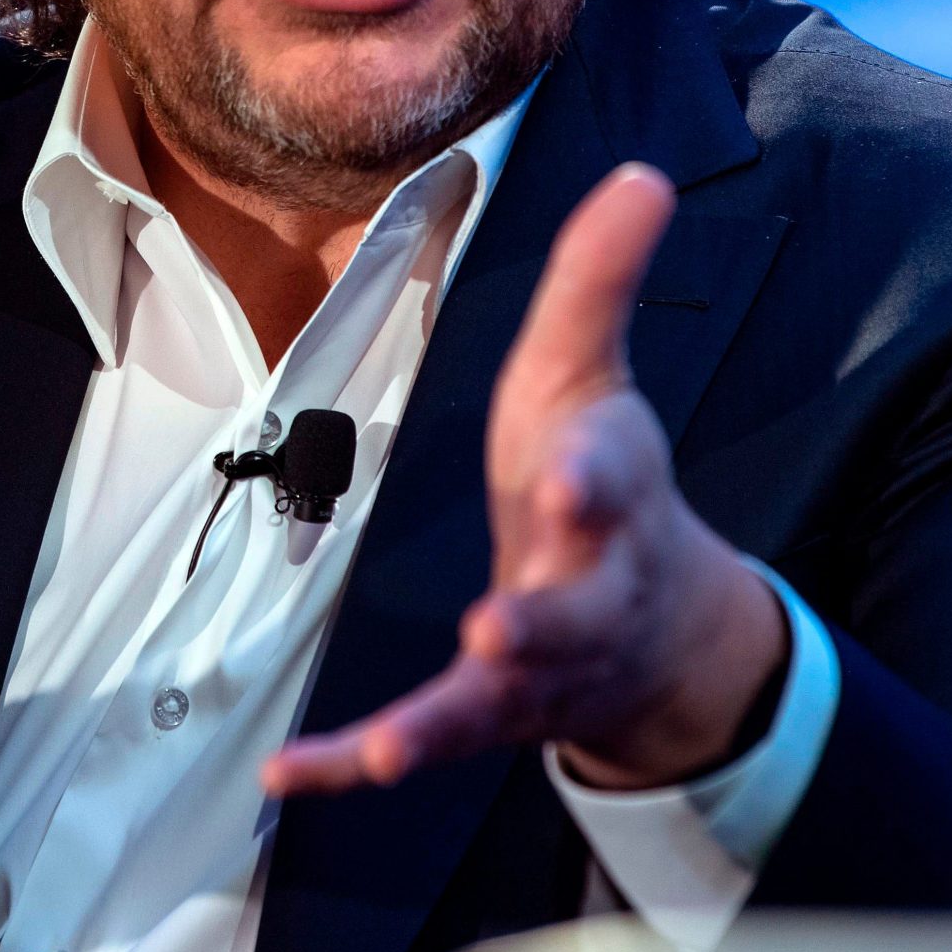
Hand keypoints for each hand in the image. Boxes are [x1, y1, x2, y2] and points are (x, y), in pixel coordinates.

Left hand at [263, 163, 785, 798]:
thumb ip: (602, 277)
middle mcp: (584, 587)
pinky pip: (426, 741)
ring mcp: (539, 664)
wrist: (659, 628)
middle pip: (571, 607)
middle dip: (541, 618)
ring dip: (446, 718)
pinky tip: (292, 778)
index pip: (608, 473)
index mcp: (604, 491)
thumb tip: (644, 173)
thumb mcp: (592, 370)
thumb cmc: (599, 478)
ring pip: (501, 698)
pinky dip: (356, 763)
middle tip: (498, 625)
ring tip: (394, 747)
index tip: (572, 480)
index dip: (592, 477)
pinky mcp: (490, 714)